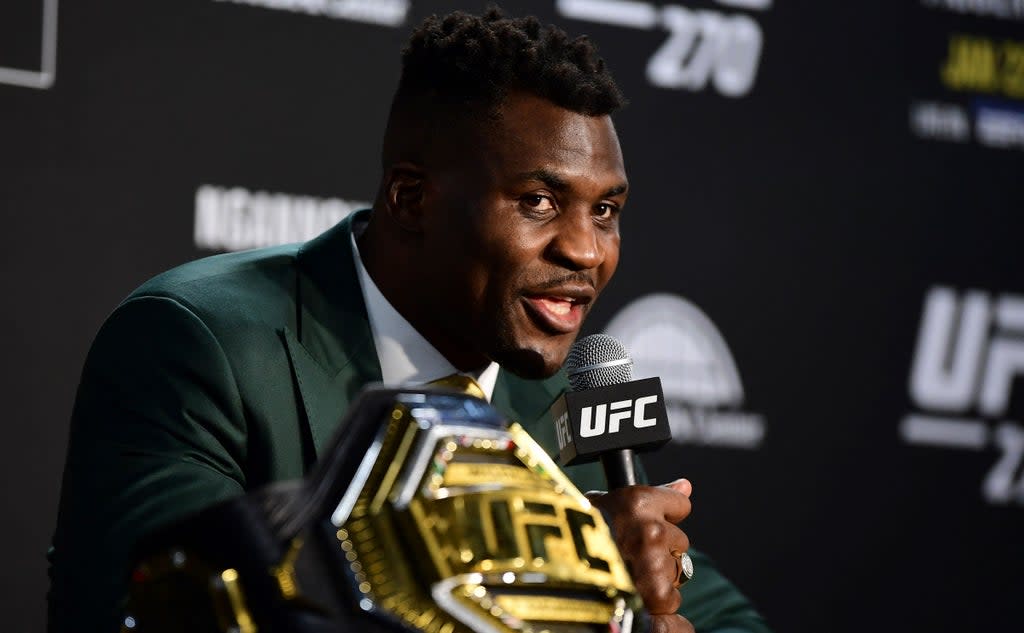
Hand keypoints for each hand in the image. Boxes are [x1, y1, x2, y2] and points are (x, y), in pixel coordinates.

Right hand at [588, 478, 694, 632]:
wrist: (559, 577)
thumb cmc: (573, 538)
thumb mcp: (603, 505)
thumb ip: (649, 496)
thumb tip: (684, 485)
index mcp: (637, 503)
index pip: (680, 504)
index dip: (666, 514)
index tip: (654, 521)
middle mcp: (651, 531)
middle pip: (679, 540)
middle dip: (660, 548)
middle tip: (631, 553)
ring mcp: (655, 564)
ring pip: (676, 569)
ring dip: (658, 574)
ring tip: (628, 574)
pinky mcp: (658, 595)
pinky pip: (671, 598)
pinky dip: (656, 600)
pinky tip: (634, 594)